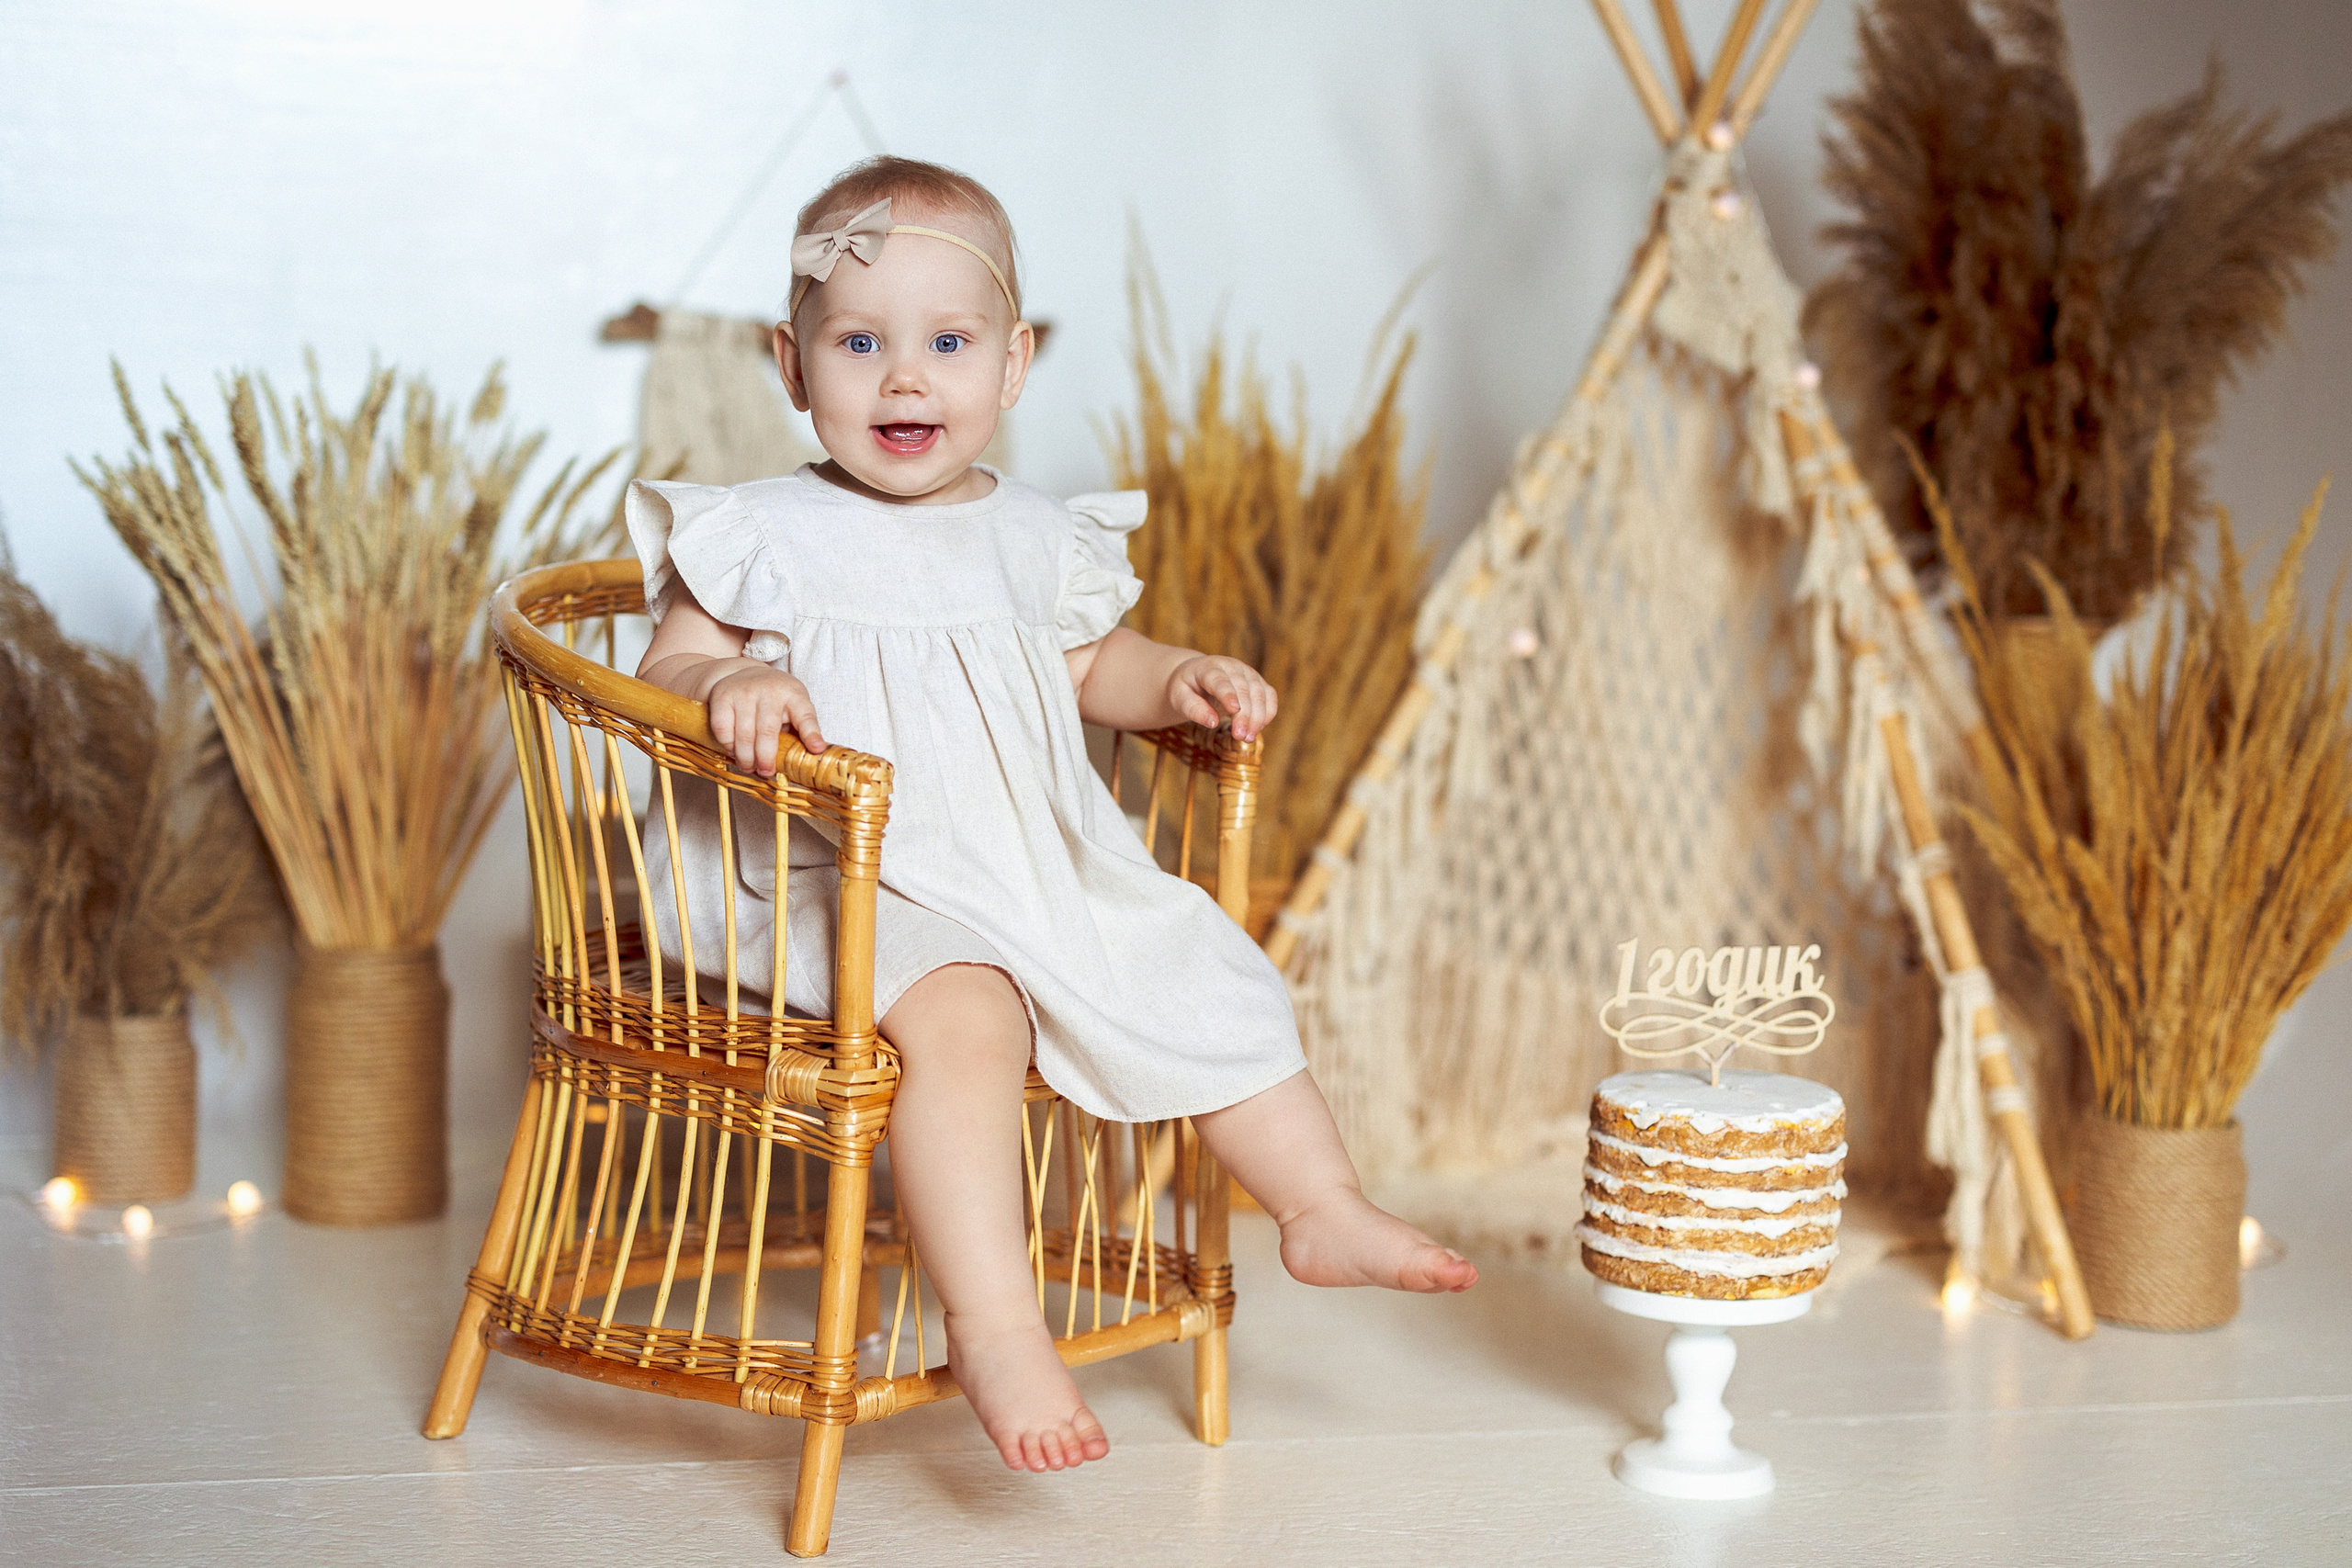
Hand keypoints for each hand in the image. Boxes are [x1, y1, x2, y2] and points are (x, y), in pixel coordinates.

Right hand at [703, 662, 825, 775]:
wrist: (742, 672)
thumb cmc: (774, 698)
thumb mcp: (793, 705)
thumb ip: (801, 730)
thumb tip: (811, 758)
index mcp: (794, 695)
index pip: (805, 715)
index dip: (811, 734)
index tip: (816, 749)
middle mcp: (770, 691)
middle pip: (768, 733)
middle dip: (766, 759)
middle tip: (766, 772)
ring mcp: (744, 692)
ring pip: (744, 735)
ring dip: (746, 758)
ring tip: (749, 767)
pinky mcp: (722, 697)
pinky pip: (722, 729)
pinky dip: (728, 745)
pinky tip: (734, 750)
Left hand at [1167, 655, 1277, 740]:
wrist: (1195, 677)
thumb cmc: (1185, 690)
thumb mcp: (1178, 698)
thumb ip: (1193, 709)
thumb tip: (1212, 722)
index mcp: (1209, 667)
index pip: (1220, 680)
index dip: (1228, 694)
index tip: (1234, 710)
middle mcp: (1231, 666)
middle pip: (1243, 689)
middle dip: (1244, 715)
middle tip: (1240, 737)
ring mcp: (1247, 672)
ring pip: (1260, 693)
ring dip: (1258, 718)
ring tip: (1248, 738)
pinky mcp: (1257, 682)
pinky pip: (1269, 696)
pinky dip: (1268, 713)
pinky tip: (1258, 729)